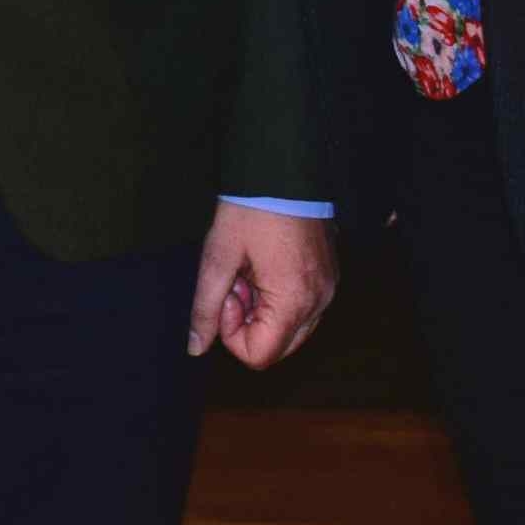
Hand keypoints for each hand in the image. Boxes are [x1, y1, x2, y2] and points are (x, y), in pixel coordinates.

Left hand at [190, 204, 337, 368]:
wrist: (284, 169)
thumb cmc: (251, 209)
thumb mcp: (219, 256)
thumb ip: (206, 306)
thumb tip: (196, 348)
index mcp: (294, 301)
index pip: (259, 355)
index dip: (231, 333)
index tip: (228, 294)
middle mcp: (319, 303)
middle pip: (277, 348)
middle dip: (247, 323)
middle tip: (237, 282)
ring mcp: (328, 290)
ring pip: (290, 330)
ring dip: (262, 311)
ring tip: (251, 271)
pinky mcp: (329, 277)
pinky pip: (303, 309)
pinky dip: (279, 299)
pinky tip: (266, 266)